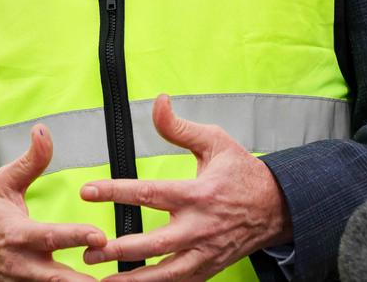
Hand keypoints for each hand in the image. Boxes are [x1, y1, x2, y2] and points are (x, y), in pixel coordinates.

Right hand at [0, 123, 106, 281]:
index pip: (51, 237)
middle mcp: (25, 265)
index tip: (99, 235)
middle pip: (59, 279)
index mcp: (20, 235)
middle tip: (113, 278)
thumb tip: (43, 132)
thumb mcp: (5, 183)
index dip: (75, 237)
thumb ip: (30, 161)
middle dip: (84, 280)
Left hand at [80, 95, 291, 280]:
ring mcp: (205, 253)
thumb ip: (179, 127)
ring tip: (102, 280)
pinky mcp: (208, 269)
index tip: (88, 190)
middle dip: (119, 249)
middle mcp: (199, 228)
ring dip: (133, 279)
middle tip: (88, 250)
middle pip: (153, 244)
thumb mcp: (214, 141)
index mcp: (197, 194)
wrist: (278, 207)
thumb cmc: (242, 172)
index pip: (148, 193)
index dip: (115, 192)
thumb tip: (158, 102)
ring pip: (165, 273)